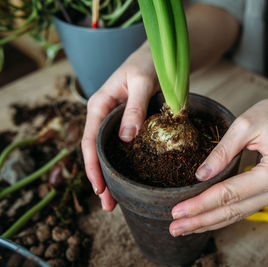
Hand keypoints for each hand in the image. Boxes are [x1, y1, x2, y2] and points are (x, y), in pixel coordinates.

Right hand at [81, 44, 156, 210]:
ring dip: (111, 175)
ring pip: (109, 152)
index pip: (91, 141)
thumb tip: (125, 138)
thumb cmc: (148, 64)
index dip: (92, 167)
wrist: (158, 56)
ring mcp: (115, 121)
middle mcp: (104, 115)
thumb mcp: (142, 82)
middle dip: (100, 178)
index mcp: (99, 105)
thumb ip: (134, 108)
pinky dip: (123, 164)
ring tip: (116, 200)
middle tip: (108, 205)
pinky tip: (129, 178)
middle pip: (96, 152)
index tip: (100, 189)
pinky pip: (122, 147)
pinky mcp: (128, 124)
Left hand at [169, 90, 267, 235]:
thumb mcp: (245, 124)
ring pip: (239, 213)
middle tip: (175, 228)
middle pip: (234, 210)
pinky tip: (207, 219)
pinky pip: (246, 207)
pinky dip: (224, 214)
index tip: (177, 211)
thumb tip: (200, 176)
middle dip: (202, 220)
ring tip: (184, 228)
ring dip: (211, 221)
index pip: (230, 193)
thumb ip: (222, 152)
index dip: (201, 204)